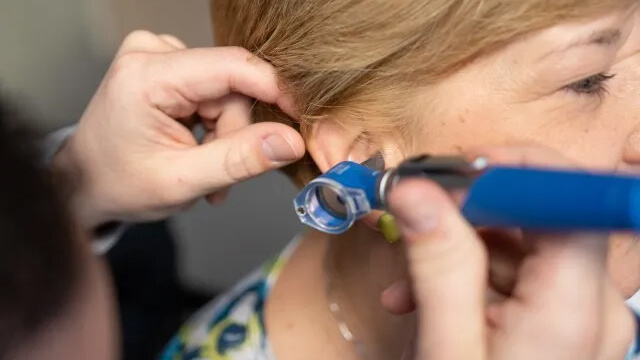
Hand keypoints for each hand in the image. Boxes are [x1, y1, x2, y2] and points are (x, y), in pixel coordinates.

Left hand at [52, 31, 303, 227]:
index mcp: (147, 76)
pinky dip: (214, 126)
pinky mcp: (166, 66)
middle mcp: (151, 52)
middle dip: (235, 134)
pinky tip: (198, 151)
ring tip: (205, 172)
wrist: (84, 184)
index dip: (275, 90)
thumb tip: (290, 142)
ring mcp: (158, 56)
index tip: (302, 119)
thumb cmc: (120, 184)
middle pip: (231, 86)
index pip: (232, 67)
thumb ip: (239, 160)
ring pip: (227, 93)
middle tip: (220, 177)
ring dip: (225, 135)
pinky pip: (214, 91)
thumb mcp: (183, 181)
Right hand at [385, 145, 635, 359]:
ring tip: (408, 277)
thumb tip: (418, 191)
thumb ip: (438, 266)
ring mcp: (576, 318)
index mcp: (576, 311)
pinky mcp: (556, 325)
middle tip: (416, 213)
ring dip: (459, 248)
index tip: (458, 166)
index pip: (570, 202)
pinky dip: (467, 276)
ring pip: (520, 247)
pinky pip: (514, 278)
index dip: (517, 169)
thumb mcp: (447, 348)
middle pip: (540, 220)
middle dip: (472, 210)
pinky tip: (423, 295)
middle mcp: (592, 307)